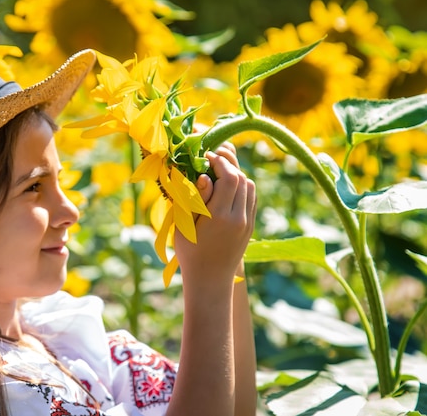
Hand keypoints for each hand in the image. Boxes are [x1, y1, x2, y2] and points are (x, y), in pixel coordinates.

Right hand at [174, 142, 256, 285]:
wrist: (210, 279)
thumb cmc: (190, 252)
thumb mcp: (184, 226)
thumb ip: (194, 199)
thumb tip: (204, 176)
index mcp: (220, 216)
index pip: (229, 177)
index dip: (219, 162)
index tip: (205, 156)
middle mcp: (239, 218)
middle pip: (242, 178)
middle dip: (228, 164)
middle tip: (212, 159)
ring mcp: (247, 222)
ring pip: (250, 186)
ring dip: (236, 174)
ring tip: (218, 172)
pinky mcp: (250, 226)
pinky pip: (251, 197)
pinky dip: (241, 186)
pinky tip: (227, 187)